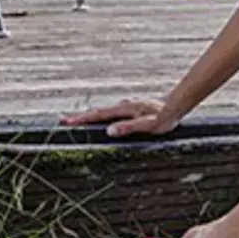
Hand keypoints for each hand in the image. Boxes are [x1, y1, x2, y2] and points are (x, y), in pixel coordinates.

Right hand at [60, 97, 178, 137]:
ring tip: (77, 120)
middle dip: (80, 117)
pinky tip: (101, 119)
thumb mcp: (147, 125)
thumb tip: (109, 131)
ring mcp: (126, 106)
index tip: (65, 122)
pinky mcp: (131, 109)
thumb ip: (128, 128)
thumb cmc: (164, 117)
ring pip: (104, 112)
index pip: (98, 115)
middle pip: (97, 112)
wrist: (176, 106)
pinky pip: (112, 113)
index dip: (81, 119)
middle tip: (62, 120)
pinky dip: (102, 116)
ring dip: (90, 116)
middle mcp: (123, 106)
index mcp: (124, 109)